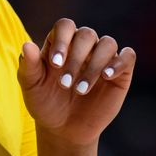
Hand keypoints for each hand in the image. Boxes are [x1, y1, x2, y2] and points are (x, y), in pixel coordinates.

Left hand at [18, 18, 135, 145]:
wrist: (63, 129)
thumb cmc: (45, 103)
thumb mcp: (32, 86)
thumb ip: (29, 66)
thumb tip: (27, 45)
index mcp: (62, 42)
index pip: (65, 26)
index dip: (62, 41)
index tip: (55, 65)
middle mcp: (84, 45)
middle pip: (86, 34)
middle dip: (76, 59)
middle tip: (65, 84)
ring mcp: (103, 57)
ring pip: (107, 43)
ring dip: (95, 65)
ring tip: (81, 90)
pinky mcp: (121, 71)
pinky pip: (128, 56)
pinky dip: (119, 62)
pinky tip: (107, 76)